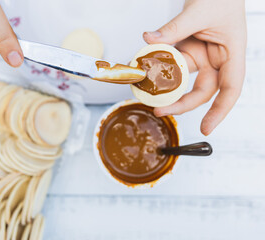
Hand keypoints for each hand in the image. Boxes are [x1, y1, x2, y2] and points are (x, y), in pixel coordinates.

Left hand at [143, 0, 246, 134]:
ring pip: (183, 78)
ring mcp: (201, 55)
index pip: (230, 89)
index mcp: (232, 54)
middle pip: (202, 90)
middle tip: (159, 109)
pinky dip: (159, 65)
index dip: (219, 111)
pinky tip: (145, 66)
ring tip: (145, 88)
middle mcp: (217, 59)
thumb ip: (175, 28)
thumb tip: (149, 38)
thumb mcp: (199, 11)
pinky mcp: (187, 49)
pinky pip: (172, 62)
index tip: (207, 128)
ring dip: (164, 85)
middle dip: (181, 103)